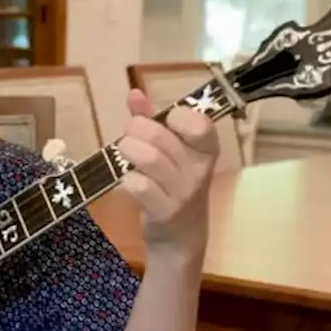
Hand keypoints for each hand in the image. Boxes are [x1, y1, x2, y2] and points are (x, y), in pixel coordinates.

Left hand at [116, 89, 218, 253]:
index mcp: (206, 150)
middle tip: (129, 136)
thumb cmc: (173, 185)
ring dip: (128, 150)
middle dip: (136, 129)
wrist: (181, 237)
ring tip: (124, 153)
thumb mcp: (170, 152)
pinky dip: (127, 178)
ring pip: (149, 157)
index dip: (176, 116)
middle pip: (162, 136)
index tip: (165, 121)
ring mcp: (183, 192)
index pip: (200, 123)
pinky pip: (139, 184)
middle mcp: (198, 170)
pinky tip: (128, 180)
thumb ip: (152, 120)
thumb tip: (134, 93)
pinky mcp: (165, 211)